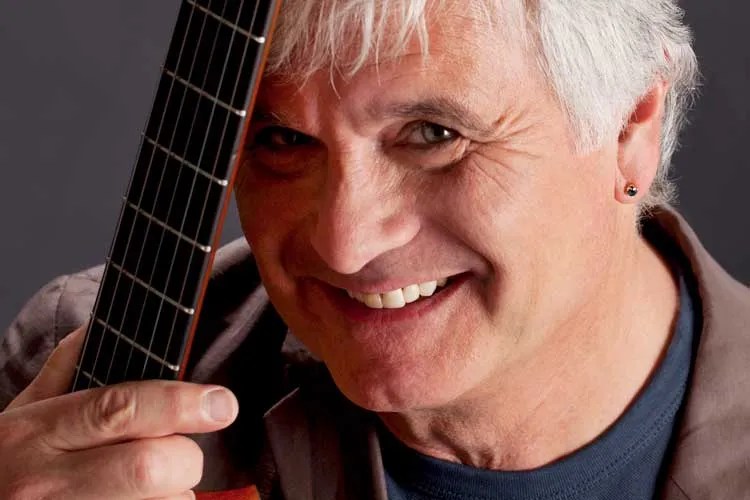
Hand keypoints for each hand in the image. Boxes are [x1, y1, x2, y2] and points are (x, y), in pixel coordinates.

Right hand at [0, 326, 238, 498]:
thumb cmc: (6, 461)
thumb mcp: (23, 411)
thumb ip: (66, 366)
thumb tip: (104, 324)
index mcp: (33, 432)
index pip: (118, 410)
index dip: (178, 404)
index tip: (222, 403)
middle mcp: (44, 483)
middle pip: (150, 467)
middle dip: (184, 457)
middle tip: (180, 452)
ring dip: (175, 494)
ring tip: (148, 487)